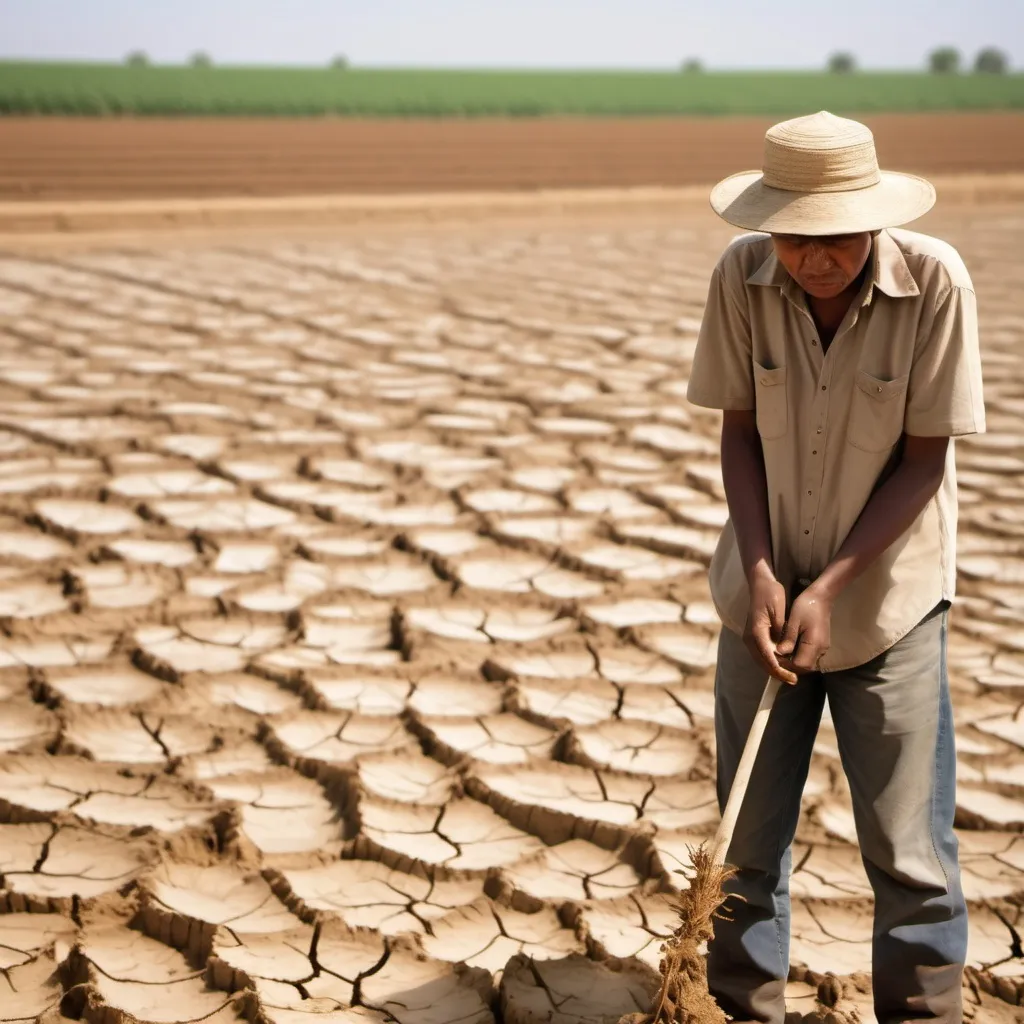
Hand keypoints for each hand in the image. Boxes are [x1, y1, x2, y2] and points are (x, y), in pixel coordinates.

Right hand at [742, 564, 796, 684]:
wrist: (760, 583)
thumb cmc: (771, 594)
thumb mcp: (778, 610)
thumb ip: (780, 630)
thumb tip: (782, 648)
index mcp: (756, 631)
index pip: (767, 656)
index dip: (779, 669)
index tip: (791, 676)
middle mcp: (750, 637)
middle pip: (762, 662)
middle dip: (777, 673)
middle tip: (792, 680)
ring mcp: (750, 636)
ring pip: (760, 659)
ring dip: (773, 669)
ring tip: (788, 676)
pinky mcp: (753, 635)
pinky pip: (761, 653)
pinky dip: (770, 662)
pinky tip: (781, 665)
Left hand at [775, 586, 831, 674]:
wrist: (821, 597)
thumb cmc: (806, 606)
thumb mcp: (794, 621)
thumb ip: (789, 638)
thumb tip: (780, 652)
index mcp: (814, 643)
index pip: (800, 665)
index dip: (786, 664)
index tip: (775, 657)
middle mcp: (821, 649)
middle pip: (805, 668)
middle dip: (790, 666)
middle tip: (776, 657)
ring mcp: (823, 648)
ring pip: (808, 664)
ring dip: (795, 663)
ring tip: (780, 655)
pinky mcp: (822, 645)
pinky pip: (810, 657)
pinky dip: (800, 657)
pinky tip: (789, 650)